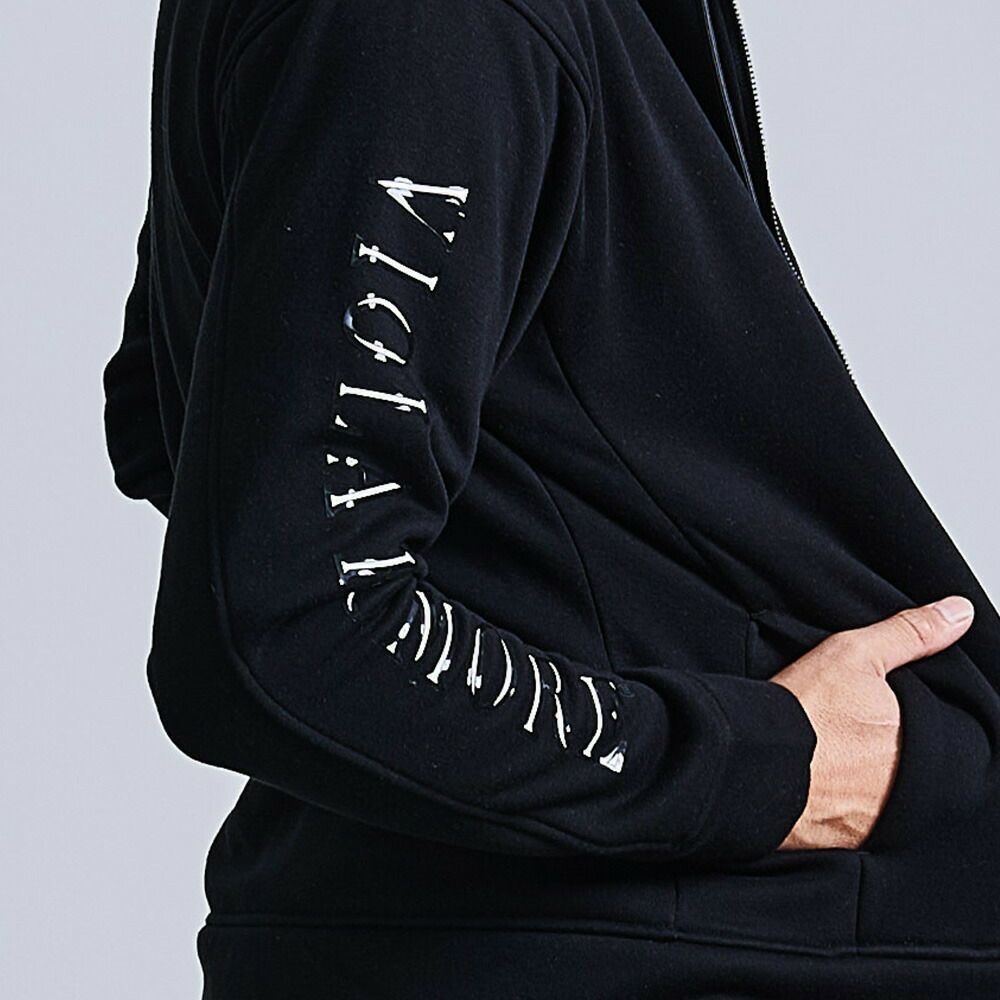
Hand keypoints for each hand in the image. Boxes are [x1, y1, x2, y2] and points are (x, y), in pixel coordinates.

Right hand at [770, 594, 974, 849]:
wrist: (750, 763)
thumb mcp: (855, 653)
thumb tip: (958, 613)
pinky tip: (821, 779)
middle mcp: (906, 789)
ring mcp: (878, 819)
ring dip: (869, 779)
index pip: (939, 731)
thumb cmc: (801, 711)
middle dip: (891, 749)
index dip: (913, 717)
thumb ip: (911, 633)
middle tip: (853, 729)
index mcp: (920, 744)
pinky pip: (856, 821)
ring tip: (835, 752)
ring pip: (886, 795)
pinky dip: (844, 803)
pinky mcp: (846, 840)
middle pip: (912, 765)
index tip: (882, 708)